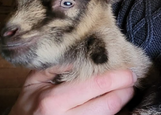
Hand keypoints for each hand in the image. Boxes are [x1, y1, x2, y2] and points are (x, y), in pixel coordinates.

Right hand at [8, 68, 136, 114]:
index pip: (97, 85)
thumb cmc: (28, 105)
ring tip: (125, 93)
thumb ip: (58, 65)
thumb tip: (86, 53)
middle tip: (132, 81)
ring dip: (121, 106)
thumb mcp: (35, 81)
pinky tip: (116, 107)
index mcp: (53, 100)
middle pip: (108, 105)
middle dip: (125, 92)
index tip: (129, 71)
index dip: (119, 78)